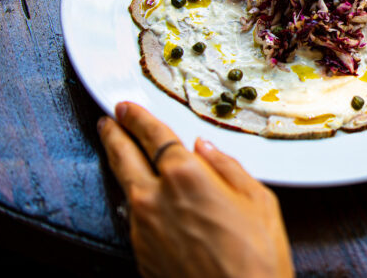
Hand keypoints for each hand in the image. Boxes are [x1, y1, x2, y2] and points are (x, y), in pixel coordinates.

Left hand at [98, 102, 292, 277]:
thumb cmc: (255, 258)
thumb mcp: (258, 200)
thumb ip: (228, 167)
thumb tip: (208, 150)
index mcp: (186, 175)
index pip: (153, 135)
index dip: (138, 118)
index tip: (128, 108)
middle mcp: (155, 198)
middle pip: (123, 155)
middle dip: (114, 133)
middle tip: (109, 121)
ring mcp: (142, 228)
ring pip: (125, 186)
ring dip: (122, 166)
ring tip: (122, 154)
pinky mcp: (140, 253)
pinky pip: (133, 216)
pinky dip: (135, 200)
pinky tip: (143, 198)